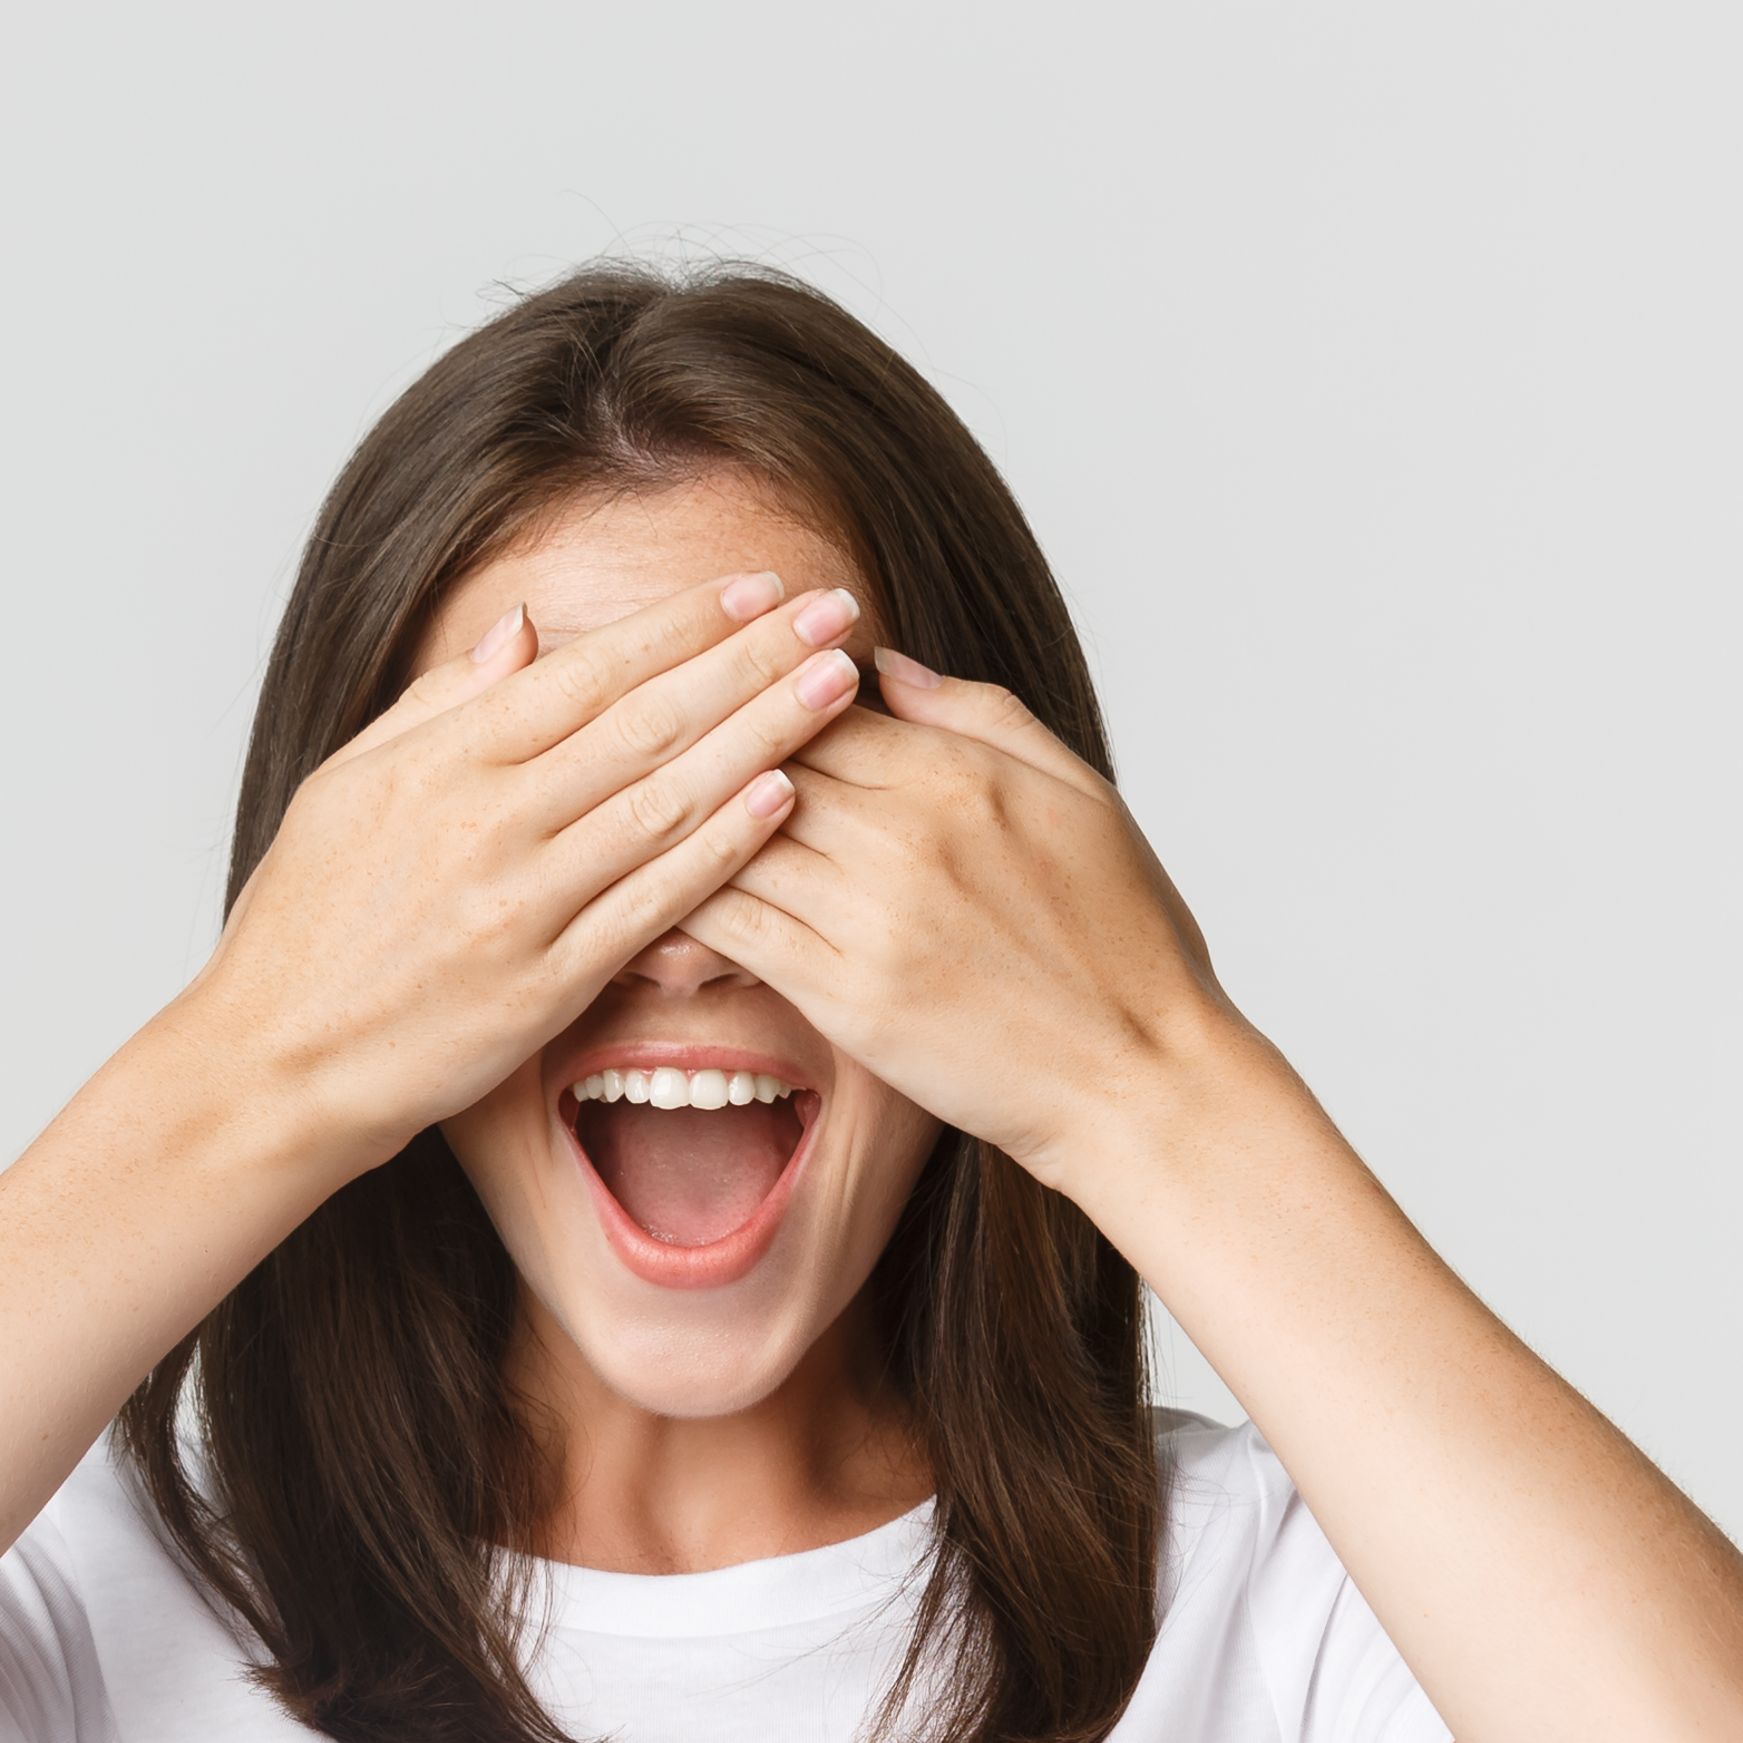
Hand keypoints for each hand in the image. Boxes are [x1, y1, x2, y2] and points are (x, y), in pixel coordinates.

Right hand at [183, 571, 880, 1167]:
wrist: (272, 1062)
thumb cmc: (306, 925)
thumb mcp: (347, 785)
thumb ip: (440, 704)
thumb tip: (521, 627)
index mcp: (443, 762)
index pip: (587, 670)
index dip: (683, 623)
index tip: (757, 587)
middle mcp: (489, 821)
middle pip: (647, 720)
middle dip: (750, 658)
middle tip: (833, 610)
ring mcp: (522, 903)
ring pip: (665, 800)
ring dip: (763, 735)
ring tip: (836, 688)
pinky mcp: (545, 984)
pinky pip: (652, 904)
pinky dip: (721, 848)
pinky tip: (784, 800)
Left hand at [675, 653, 1244, 1188]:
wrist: (1141, 1078)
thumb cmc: (1123, 941)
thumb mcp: (1078, 794)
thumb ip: (976, 716)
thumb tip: (882, 664)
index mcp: (959, 772)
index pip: (820, 701)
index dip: (758, 687)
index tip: (709, 681)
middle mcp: (907, 833)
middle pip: (762, 757)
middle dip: (694, 740)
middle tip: (622, 729)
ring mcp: (872, 916)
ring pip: (733, 837)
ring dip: (667, 820)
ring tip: (602, 806)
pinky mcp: (849, 997)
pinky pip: (737, 931)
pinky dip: (681, 908)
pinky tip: (637, 898)